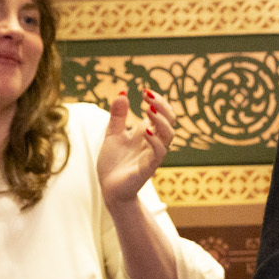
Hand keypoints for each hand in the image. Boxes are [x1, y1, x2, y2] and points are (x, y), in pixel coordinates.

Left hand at [98, 88, 173, 203]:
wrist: (109, 188)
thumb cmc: (113, 163)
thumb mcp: (112, 134)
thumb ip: (118, 116)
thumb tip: (122, 93)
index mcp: (147, 132)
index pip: (162, 113)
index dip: (158, 101)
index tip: (144, 90)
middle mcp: (153, 142)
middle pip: (169, 121)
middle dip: (162, 105)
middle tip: (147, 95)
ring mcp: (152, 154)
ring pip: (168, 136)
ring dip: (161, 121)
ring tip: (148, 109)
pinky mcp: (147, 168)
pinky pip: (158, 153)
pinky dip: (154, 140)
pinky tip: (144, 130)